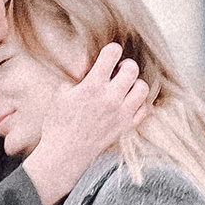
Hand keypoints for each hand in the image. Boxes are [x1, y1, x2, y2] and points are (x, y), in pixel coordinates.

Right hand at [24, 41, 153, 204]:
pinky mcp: (127, 126)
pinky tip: (128, 102)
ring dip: (134, 83)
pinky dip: (139, 102)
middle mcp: (110, 98)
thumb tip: (88, 60)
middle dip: (124, 65)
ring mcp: (122, 113)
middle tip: (116, 71)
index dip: (110, 50)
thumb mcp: (61, 92)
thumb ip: (77, 74)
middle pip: (131, 68)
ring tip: (123, 88)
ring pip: (142, 87)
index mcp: (92, 86)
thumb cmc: (59, 123)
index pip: (112, 53)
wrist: (66, 153)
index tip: (107, 55)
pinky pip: (145, 108)